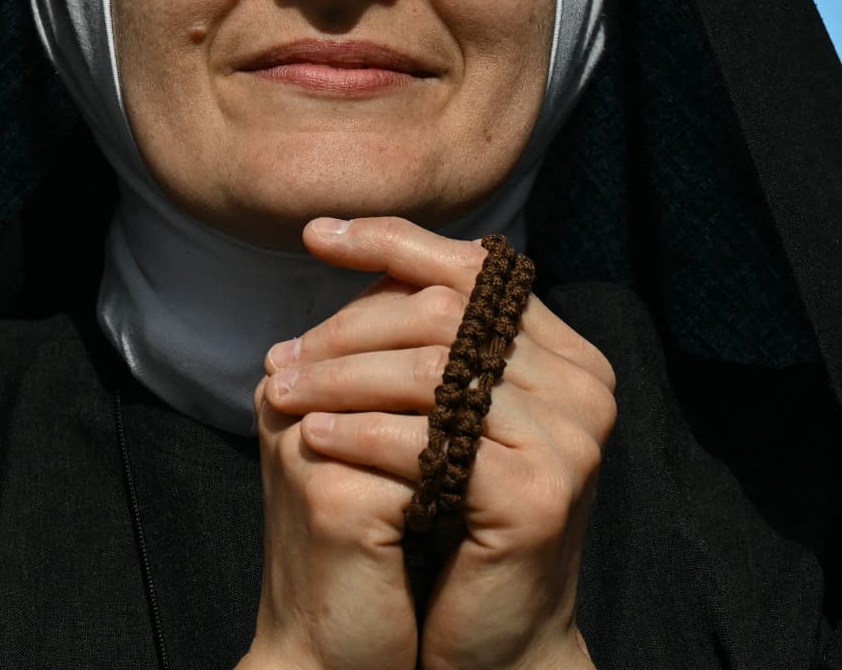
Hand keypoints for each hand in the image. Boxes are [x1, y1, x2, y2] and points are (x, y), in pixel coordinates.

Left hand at [261, 216, 614, 669]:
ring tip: (280, 394)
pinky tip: (313, 439)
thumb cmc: (456, 515)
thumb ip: (424, 334)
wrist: (494, 641)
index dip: (391, 240)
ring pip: (431, 373)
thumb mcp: (446, 410)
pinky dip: (361, 435)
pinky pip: (430, 442)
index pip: (474, 268)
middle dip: (349, 327)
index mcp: (565, 352)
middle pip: (446, 315)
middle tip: (280, 356)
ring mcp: (570, 437)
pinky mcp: (541, 493)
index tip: (316, 234)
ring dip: (340, 379)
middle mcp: (582, 384)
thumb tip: (340, 237)